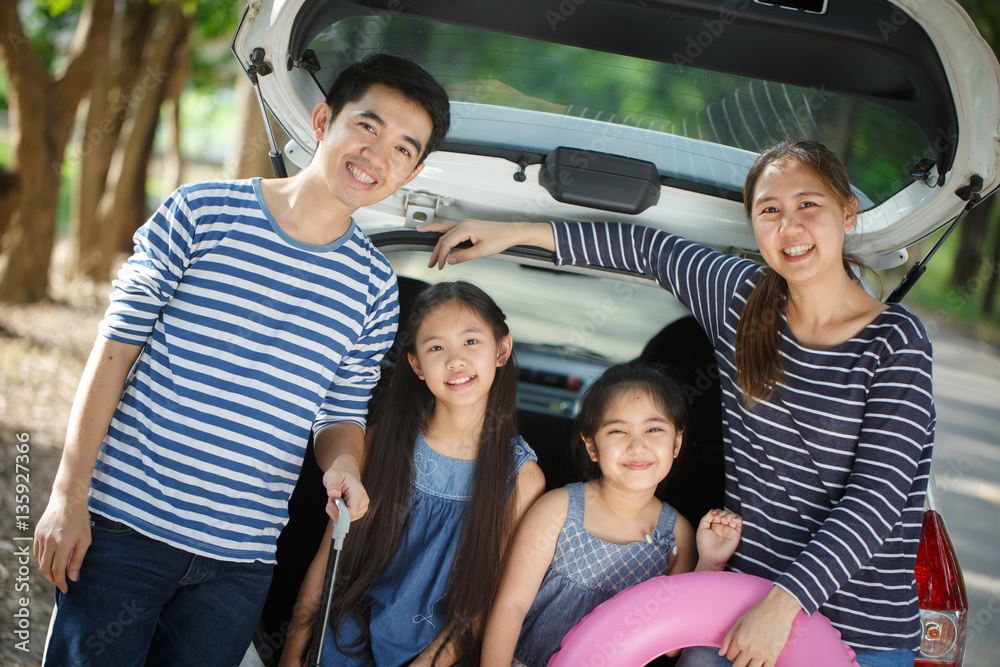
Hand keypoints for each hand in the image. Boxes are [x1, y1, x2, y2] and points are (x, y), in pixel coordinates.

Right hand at [34, 490, 91, 592]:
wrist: (68, 500)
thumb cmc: (80, 520)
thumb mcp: (85, 540)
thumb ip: (78, 560)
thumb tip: (73, 578)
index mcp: (63, 544)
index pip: (58, 570)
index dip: (61, 582)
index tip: (66, 589)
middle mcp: (49, 542)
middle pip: (46, 569)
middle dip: (53, 579)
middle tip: (61, 583)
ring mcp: (41, 537)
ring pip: (40, 562)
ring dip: (47, 571)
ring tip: (57, 574)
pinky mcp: (36, 534)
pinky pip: (37, 552)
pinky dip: (43, 560)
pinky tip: (51, 562)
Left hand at [322, 464, 368, 521]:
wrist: (346, 471)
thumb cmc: (339, 473)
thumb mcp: (331, 476)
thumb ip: (332, 486)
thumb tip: (334, 495)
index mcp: (358, 492)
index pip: (351, 513)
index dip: (338, 513)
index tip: (330, 504)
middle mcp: (364, 500)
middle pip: (348, 518)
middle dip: (336, 511)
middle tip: (332, 499)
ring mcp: (363, 506)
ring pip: (348, 519)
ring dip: (337, 512)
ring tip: (336, 499)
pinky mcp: (360, 509)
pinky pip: (348, 518)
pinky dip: (341, 513)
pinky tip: (340, 503)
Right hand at [418, 219, 549, 268]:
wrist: (512, 232)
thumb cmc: (501, 239)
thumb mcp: (482, 251)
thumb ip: (464, 256)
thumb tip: (451, 260)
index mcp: (466, 228)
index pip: (447, 243)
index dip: (441, 255)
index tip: (439, 265)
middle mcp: (464, 224)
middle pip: (444, 237)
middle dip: (436, 251)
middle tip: (431, 263)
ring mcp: (466, 224)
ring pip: (445, 229)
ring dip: (435, 236)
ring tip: (421, 233)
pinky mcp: (469, 226)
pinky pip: (451, 228)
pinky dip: (442, 230)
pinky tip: (437, 231)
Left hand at [695, 509, 741, 570]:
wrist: (711, 556)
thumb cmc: (705, 545)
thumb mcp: (702, 529)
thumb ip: (706, 518)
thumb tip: (712, 510)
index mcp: (714, 525)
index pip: (718, 513)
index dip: (717, 511)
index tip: (713, 515)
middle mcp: (723, 527)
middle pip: (726, 513)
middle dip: (722, 513)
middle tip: (718, 518)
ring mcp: (730, 530)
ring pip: (733, 516)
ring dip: (728, 515)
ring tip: (723, 520)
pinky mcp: (736, 534)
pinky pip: (740, 523)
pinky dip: (737, 519)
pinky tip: (731, 521)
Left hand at [720, 586, 800, 666]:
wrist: (777, 610)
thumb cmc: (758, 613)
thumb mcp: (739, 622)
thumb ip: (728, 638)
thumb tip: (721, 653)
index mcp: (739, 640)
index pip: (730, 656)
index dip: (731, 654)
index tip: (736, 651)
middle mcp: (749, 649)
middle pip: (738, 666)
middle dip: (738, 662)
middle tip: (742, 656)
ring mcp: (762, 654)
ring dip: (749, 666)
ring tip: (751, 659)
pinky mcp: (773, 656)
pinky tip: (761, 663)